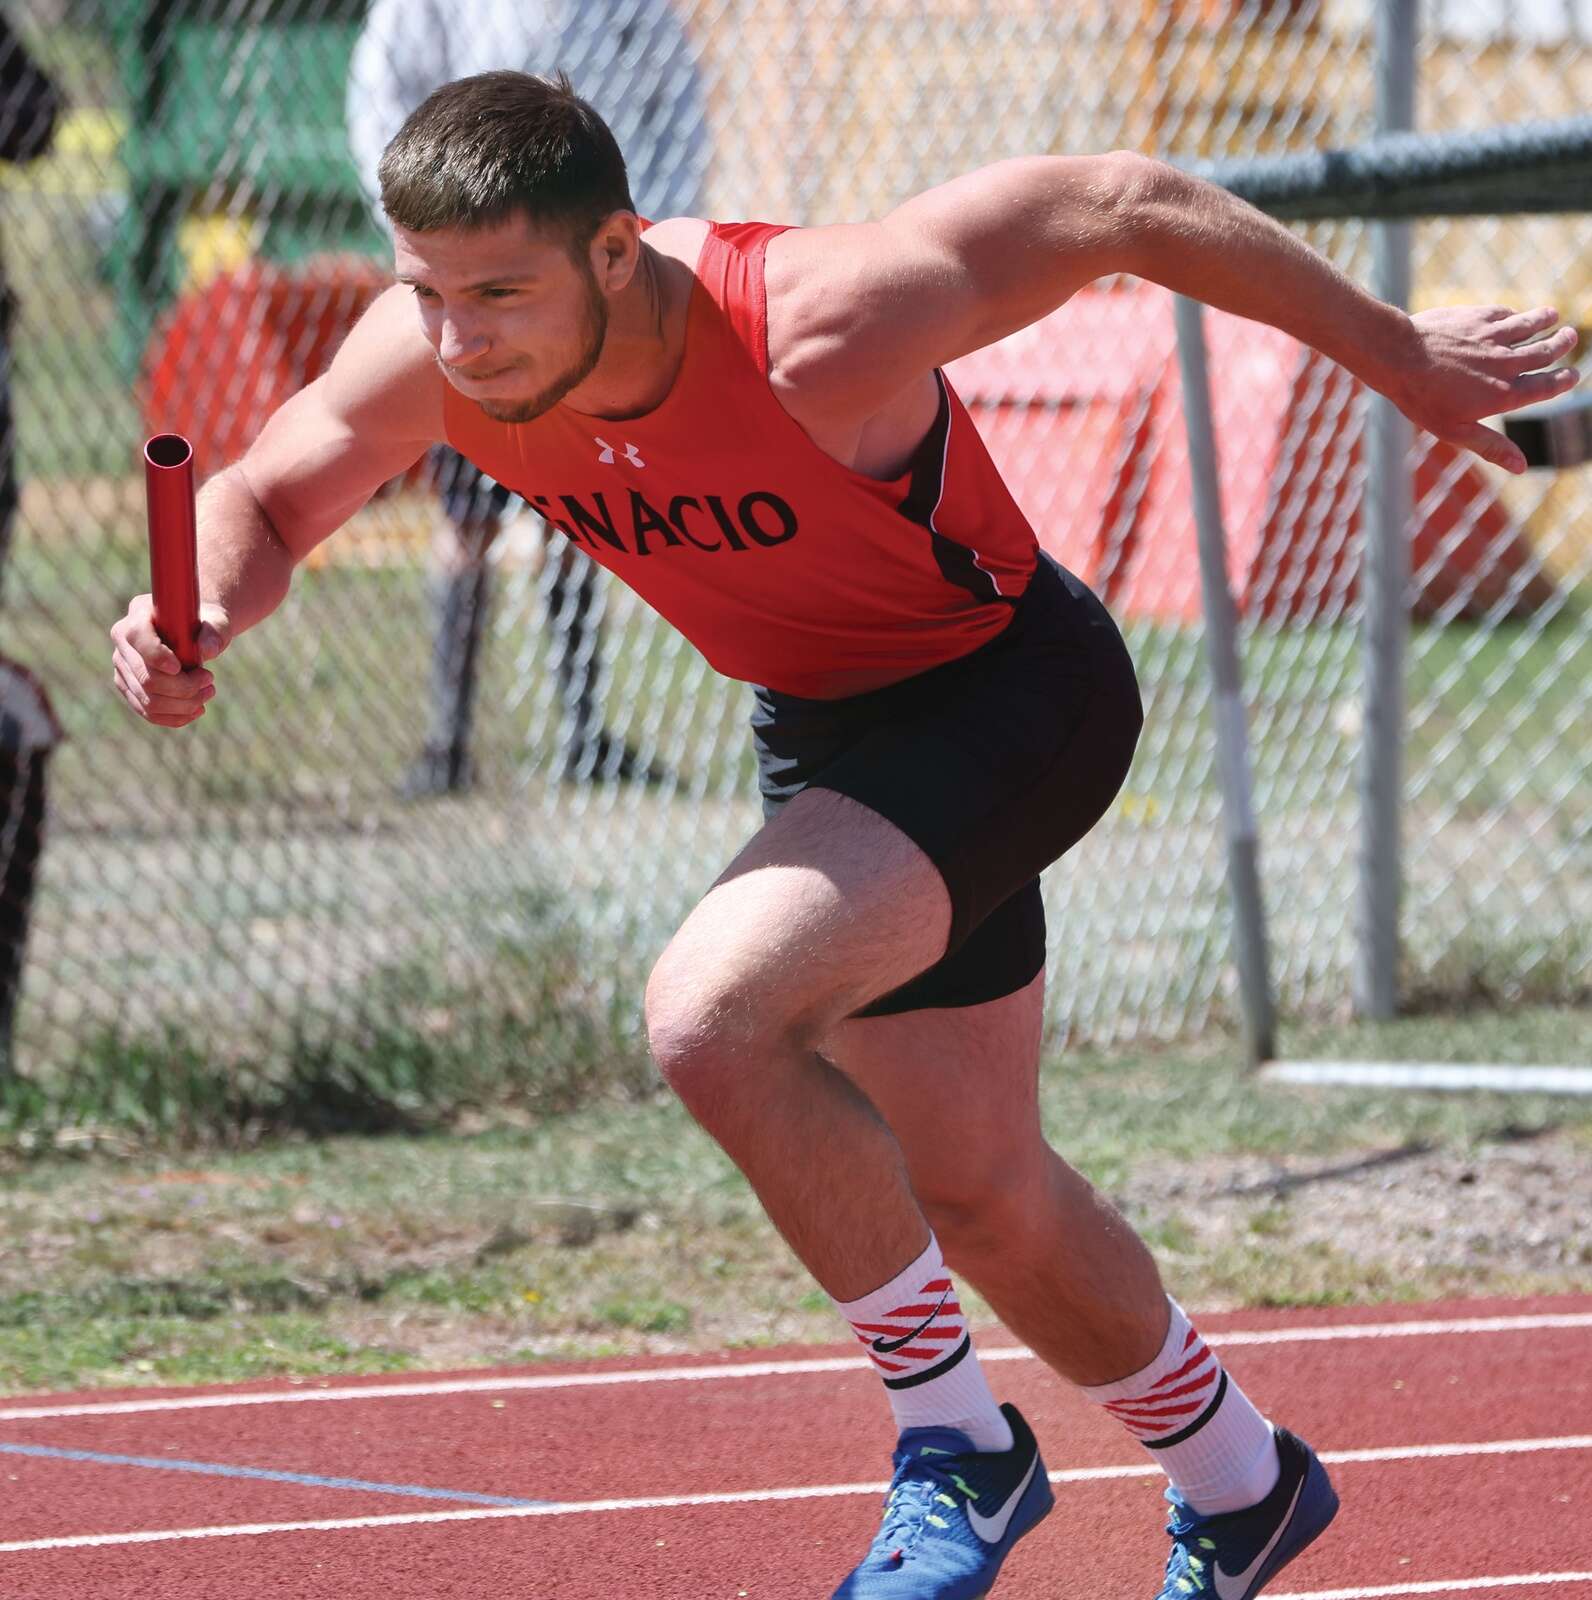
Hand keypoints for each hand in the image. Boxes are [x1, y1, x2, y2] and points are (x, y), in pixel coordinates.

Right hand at [109, 596, 230, 728]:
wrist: (191, 634)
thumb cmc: (202, 624)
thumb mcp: (213, 622)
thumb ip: (213, 634)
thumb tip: (208, 651)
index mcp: (136, 620)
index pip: (138, 639)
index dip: (158, 656)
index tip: (182, 667)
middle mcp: (122, 647)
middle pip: (147, 678)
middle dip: (184, 687)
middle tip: (209, 679)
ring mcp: (123, 672)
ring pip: (149, 701)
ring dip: (184, 704)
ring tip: (208, 692)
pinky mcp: (131, 691)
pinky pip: (149, 713)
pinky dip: (176, 717)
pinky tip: (197, 709)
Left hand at [1392, 305, 1579, 473]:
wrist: (1400, 356)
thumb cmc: (1422, 399)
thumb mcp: (1454, 431)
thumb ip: (1491, 446)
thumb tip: (1522, 468)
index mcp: (1505, 393)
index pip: (1547, 386)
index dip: (1564, 380)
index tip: (1573, 375)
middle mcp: (1507, 363)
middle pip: (1547, 350)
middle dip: (1562, 343)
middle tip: (1568, 337)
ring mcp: (1495, 337)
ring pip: (1532, 324)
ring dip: (1545, 319)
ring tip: (1552, 316)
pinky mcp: (1480, 316)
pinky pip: (1505, 314)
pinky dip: (1513, 315)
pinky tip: (1512, 314)